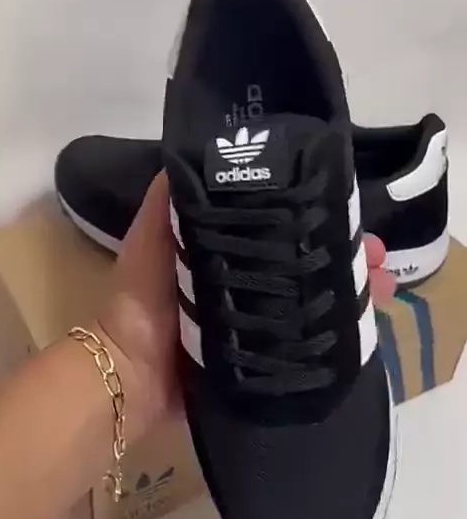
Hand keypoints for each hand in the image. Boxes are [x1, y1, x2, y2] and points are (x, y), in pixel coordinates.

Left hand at [98, 174, 394, 439]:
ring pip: (317, 301)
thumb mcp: (153, 234)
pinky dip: (339, 336)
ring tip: (385, 287)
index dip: (317, 217)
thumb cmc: (143, 297)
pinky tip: (368, 327)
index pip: (283, 226)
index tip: (350, 211)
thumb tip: (203, 146)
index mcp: (228, 252)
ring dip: (352, 293)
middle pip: (308, 262)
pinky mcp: (267, 361)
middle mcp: (249, 284)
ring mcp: (260, 325)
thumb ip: (171, 196)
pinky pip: (309, 344)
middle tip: (379, 254)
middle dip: (345, 255)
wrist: (132, 372)